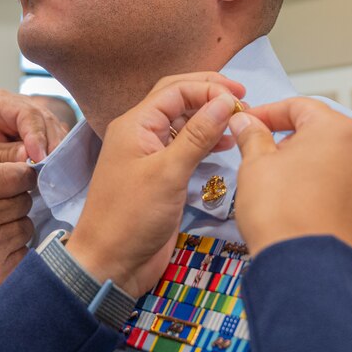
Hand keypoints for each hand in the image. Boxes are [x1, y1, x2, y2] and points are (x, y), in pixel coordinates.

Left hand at [67, 76, 243, 297]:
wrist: (109, 264)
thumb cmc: (131, 217)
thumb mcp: (168, 173)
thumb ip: (198, 135)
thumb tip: (225, 101)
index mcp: (136, 124)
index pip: (176, 90)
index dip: (209, 87)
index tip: (240, 96)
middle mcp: (142, 132)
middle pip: (178, 99)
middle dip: (209, 95)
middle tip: (242, 98)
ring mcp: (151, 153)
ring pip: (183, 122)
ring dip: (209, 118)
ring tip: (238, 122)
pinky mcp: (160, 174)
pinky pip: (185, 146)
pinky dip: (206, 141)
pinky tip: (225, 145)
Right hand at [230, 98, 351, 257]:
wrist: (306, 271)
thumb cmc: (281, 210)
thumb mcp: (255, 163)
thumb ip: (252, 134)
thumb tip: (245, 121)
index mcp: (337, 129)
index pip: (298, 106)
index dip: (267, 112)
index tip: (245, 122)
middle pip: (318, 130)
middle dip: (285, 137)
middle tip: (255, 149)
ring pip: (330, 158)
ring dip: (302, 161)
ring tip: (272, 177)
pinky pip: (339, 184)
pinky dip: (317, 184)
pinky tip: (293, 199)